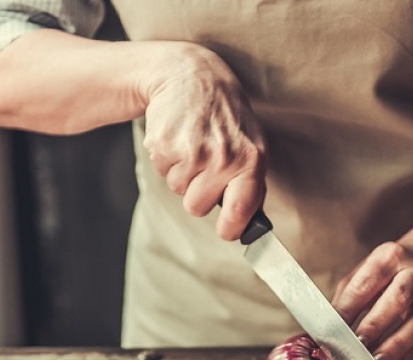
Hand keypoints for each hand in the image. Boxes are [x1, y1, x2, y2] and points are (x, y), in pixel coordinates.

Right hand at [141, 44, 265, 240]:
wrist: (191, 75)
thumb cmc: (224, 115)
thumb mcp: (251, 143)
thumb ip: (250, 183)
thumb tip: (250, 225)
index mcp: (251, 161)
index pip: (240, 212)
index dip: (230, 228)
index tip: (226, 230)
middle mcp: (223, 158)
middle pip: (196, 207)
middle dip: (195, 191)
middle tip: (203, 162)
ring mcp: (193, 152)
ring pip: (177, 190)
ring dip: (181, 172)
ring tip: (191, 143)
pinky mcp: (165, 145)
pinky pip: (161, 171)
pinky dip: (166, 158)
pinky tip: (178, 136)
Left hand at [331, 242, 412, 359]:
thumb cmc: (384, 274)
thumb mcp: (362, 275)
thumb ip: (344, 301)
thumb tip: (322, 334)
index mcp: (389, 257)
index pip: (365, 285)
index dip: (346, 312)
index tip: (328, 335)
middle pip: (397, 299)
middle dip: (372, 327)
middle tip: (351, 351)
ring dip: (392, 348)